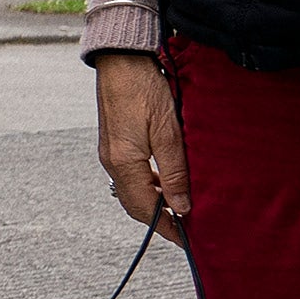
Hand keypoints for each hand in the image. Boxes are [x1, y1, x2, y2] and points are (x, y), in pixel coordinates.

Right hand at [93, 51, 189, 248]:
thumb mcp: (168, 131)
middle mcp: (112, 162)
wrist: (121, 59)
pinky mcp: (113, 143)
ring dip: (155, 202)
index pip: (146, 209)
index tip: (189, 239)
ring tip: (181, 206)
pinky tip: (166, 180)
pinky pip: (130, 175)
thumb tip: (182, 206)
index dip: (168, 227)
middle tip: (188, 227)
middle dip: (161, 219)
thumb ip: (175, 171)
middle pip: (135, 204)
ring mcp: (110, 152)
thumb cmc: (145, 89)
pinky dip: (148, 185)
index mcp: (124, 163)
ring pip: (132, 191)